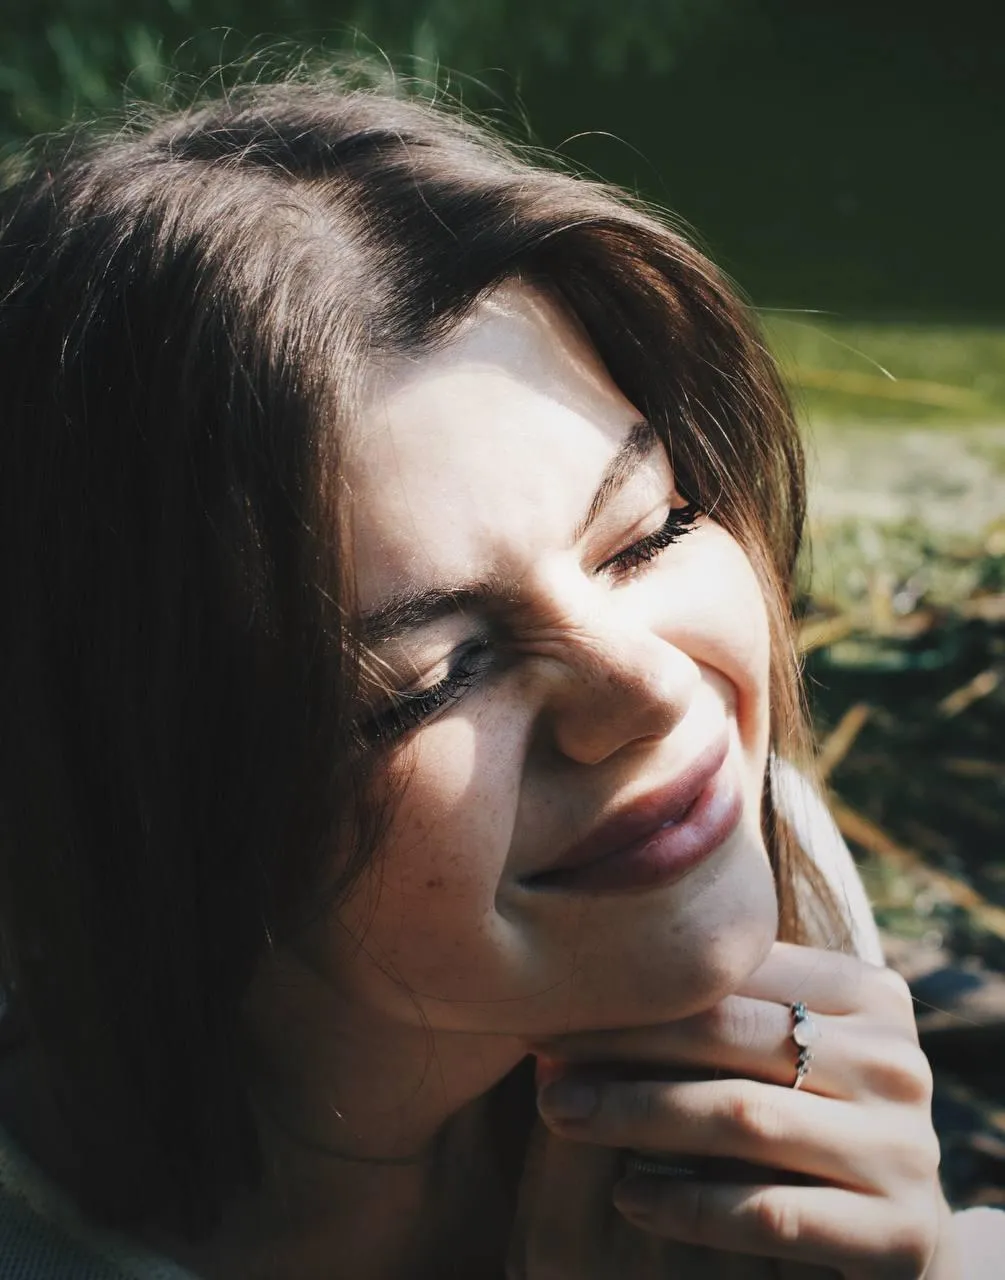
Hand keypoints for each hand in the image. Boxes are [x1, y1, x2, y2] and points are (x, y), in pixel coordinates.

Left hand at [532, 942, 957, 1278]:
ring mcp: (906, 1148)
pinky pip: (770, 1211)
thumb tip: (574, 982)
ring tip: (560, 1111)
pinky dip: (689, 1203)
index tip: (554, 992)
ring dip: (637, 1112)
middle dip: (624, 1041)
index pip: (736, 976)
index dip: (640, 983)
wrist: (896, 1246)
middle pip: (733, 1037)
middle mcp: (897, 1061)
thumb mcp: (769, 1059)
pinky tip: (627, 1195)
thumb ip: (708, 1015)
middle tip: (540, 1048)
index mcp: (868, 994)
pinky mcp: (898, 1233)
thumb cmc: (803, 1125)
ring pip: (745, 1116)